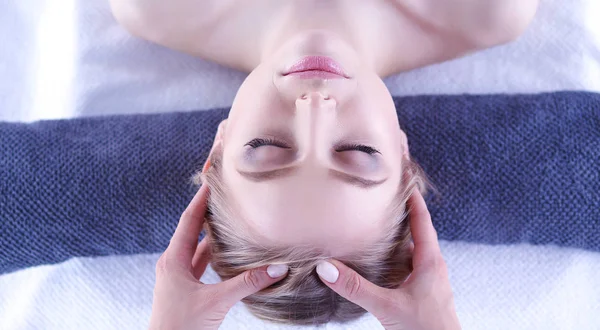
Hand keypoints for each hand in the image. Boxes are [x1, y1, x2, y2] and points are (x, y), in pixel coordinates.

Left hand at [149, 185, 288, 329]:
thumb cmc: (181, 328)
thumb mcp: (216, 302)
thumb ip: (247, 284)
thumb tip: (278, 268)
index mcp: (173, 260)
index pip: (189, 220)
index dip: (201, 198)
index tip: (211, 177)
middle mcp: (174, 264)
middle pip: (193, 229)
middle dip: (208, 211)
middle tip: (225, 193)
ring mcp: (179, 277)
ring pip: (198, 248)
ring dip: (213, 233)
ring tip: (231, 216)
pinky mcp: (187, 289)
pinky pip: (202, 264)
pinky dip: (215, 254)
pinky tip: (230, 252)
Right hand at [315, 190, 459, 329]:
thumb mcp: (387, 306)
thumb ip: (356, 287)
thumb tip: (326, 267)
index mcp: (429, 260)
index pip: (421, 218)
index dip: (412, 195)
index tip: (404, 174)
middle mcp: (431, 265)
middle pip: (416, 229)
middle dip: (399, 210)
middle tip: (381, 193)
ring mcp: (427, 279)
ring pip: (411, 248)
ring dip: (396, 234)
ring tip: (375, 220)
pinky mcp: (421, 291)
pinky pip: (407, 264)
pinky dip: (393, 255)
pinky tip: (377, 259)